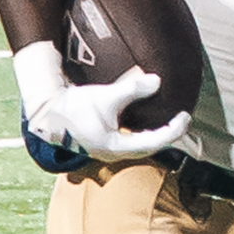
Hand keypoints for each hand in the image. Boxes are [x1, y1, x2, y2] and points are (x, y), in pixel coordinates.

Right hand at [15, 42, 191, 161]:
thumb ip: (132, 89)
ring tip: (167, 121)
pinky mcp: (103, 143)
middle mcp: (114, 154)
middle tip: (182, 119)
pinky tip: (144, 121)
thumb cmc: (74, 106)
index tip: (186, 116)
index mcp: (117, 147)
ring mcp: (108, 151)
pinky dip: (141, 132)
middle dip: (167, 134)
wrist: (47, 114)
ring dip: (154, 135)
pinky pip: (129, 141)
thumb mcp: (105, 96)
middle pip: (150, 148)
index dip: (174, 130)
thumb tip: (158, 80)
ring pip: (139, 147)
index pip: (156, 142)